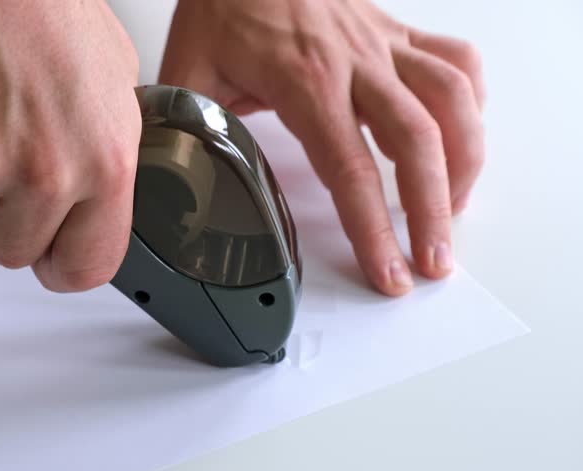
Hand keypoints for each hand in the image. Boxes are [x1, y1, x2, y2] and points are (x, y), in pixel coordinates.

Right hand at [0, 0, 141, 291]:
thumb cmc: (46, 9)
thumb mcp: (115, 85)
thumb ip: (107, 153)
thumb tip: (97, 199)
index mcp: (106, 162)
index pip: (86, 266)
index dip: (61, 264)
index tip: (48, 252)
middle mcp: (47, 171)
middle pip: (11, 252)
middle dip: (1, 220)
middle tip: (0, 171)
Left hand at [160, 0, 484, 295]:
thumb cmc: (222, 6)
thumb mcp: (188, 73)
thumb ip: (187, 131)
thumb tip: (171, 184)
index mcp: (303, 81)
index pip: (349, 168)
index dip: (372, 229)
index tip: (388, 271)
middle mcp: (354, 62)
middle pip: (416, 142)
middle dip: (432, 212)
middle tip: (432, 262)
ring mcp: (382, 45)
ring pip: (452, 99)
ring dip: (464, 161)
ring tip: (454, 209)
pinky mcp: (395, 33)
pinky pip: (458, 61)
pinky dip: (471, 104)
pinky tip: (461, 138)